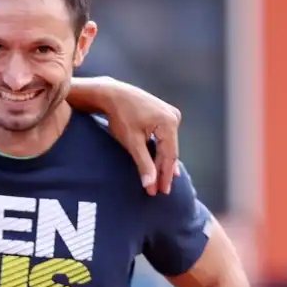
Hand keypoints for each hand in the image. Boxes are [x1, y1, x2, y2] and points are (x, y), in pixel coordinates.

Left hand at [78, 80, 181, 195]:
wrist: (113, 94)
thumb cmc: (121, 116)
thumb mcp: (132, 142)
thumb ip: (143, 163)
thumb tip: (150, 184)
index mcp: (169, 123)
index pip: (169, 155)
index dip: (164, 175)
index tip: (159, 191)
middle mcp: (174, 117)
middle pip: (170, 151)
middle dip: (164, 171)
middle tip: (160, 191)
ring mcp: (171, 114)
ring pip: (168, 145)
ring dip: (162, 163)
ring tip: (161, 182)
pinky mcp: (165, 115)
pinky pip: (165, 138)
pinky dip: (161, 151)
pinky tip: (162, 165)